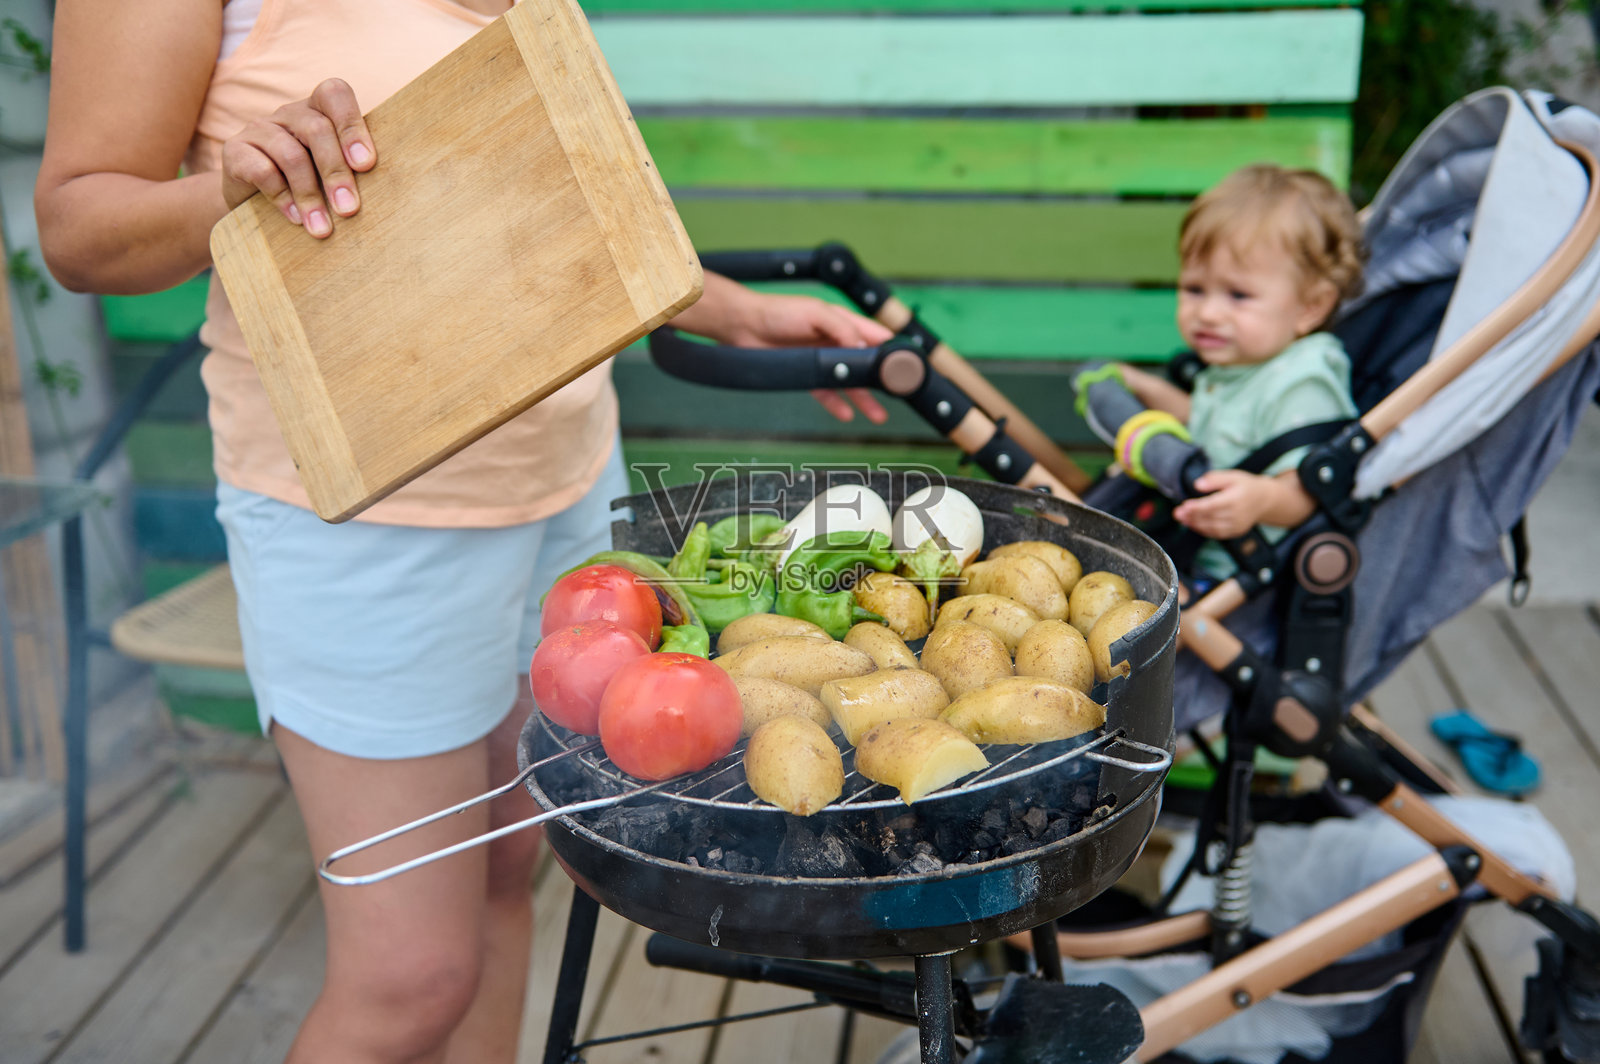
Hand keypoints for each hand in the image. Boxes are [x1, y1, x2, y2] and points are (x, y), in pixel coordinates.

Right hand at [220, 78, 375, 237]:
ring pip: (291, 154)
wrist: (252, 202)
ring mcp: (260, 128)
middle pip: (317, 130)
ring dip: (311, 196)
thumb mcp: (332, 174)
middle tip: (350, 210)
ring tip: (322, 228)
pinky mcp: (235, 151)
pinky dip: (282, 197)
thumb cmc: (309, 186)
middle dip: (336, 173)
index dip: (352, 125)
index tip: (367, 165)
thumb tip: (393, 193)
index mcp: (318, 110)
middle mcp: (289, 114)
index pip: (335, 94)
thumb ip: (354, 170)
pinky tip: (295, 218)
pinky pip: (262, 170)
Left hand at [727, 290, 893, 423]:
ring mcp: (820, 358)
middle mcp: (834, 341)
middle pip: (864, 364)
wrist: (743, 326)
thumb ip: (842, 329)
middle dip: (880, 380)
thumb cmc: (777, 311)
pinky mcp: (805, 373)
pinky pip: (825, 392)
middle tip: (897, 395)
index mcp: (842, 321)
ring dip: (863, 398)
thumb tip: (862, 347)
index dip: (890, 349)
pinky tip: (847, 414)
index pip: (874, 336)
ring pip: (847, 382)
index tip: (905, 364)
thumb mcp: (816, 313)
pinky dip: (836, 404)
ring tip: (878, 414)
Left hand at [1172, 469, 1276, 539]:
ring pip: (1212, 528)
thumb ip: (1214, 479)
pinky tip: (1193, 524)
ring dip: (1195, 524)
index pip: (1213, 505)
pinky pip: (1217, 534)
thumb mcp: (1232, 476)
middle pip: (1211, 517)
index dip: (1197, 507)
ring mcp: (1237, 525)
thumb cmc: (1246, 486)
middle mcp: (1238, 514)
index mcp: (1237, 498)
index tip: (1185, 505)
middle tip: (1177, 513)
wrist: (1264, 500)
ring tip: (1181, 518)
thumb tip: (1197, 484)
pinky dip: (1203, 530)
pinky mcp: (1236, 532)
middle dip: (1192, 516)